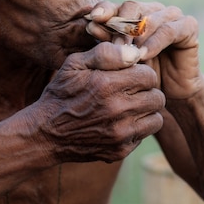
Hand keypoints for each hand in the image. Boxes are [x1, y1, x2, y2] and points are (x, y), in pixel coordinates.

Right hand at [35, 41, 164, 162]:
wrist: (45, 134)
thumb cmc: (62, 93)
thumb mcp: (75, 65)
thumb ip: (106, 54)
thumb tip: (134, 52)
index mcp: (107, 85)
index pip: (149, 76)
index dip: (142, 73)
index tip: (132, 75)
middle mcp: (117, 111)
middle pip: (158, 97)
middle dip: (148, 91)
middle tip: (133, 91)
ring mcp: (120, 134)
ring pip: (156, 118)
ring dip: (147, 111)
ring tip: (130, 107)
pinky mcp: (120, 151)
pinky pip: (144, 136)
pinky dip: (137, 128)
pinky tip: (120, 122)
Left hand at [85, 1, 203, 99]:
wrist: (170, 93)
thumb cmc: (142, 75)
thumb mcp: (121, 59)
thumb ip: (108, 42)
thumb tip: (91, 25)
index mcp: (135, 13)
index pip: (116, 5)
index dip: (104, 10)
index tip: (91, 20)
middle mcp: (153, 10)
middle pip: (131, 7)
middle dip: (119, 27)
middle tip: (111, 46)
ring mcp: (172, 15)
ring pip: (149, 18)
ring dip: (136, 36)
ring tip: (126, 54)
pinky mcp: (189, 26)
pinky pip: (169, 31)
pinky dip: (155, 42)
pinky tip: (144, 55)